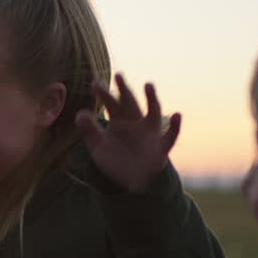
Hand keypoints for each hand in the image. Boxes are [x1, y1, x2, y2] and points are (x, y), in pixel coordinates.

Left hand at [76, 74, 181, 191]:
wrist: (132, 182)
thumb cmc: (115, 161)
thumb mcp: (98, 148)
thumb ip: (89, 131)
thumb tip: (80, 113)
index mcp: (119, 121)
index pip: (111, 104)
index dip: (104, 93)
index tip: (95, 83)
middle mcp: (136, 123)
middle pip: (130, 102)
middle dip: (124, 89)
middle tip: (118, 75)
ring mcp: (150, 133)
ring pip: (153, 112)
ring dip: (151, 98)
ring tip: (148, 84)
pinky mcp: (161, 146)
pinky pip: (171, 135)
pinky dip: (175, 126)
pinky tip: (176, 115)